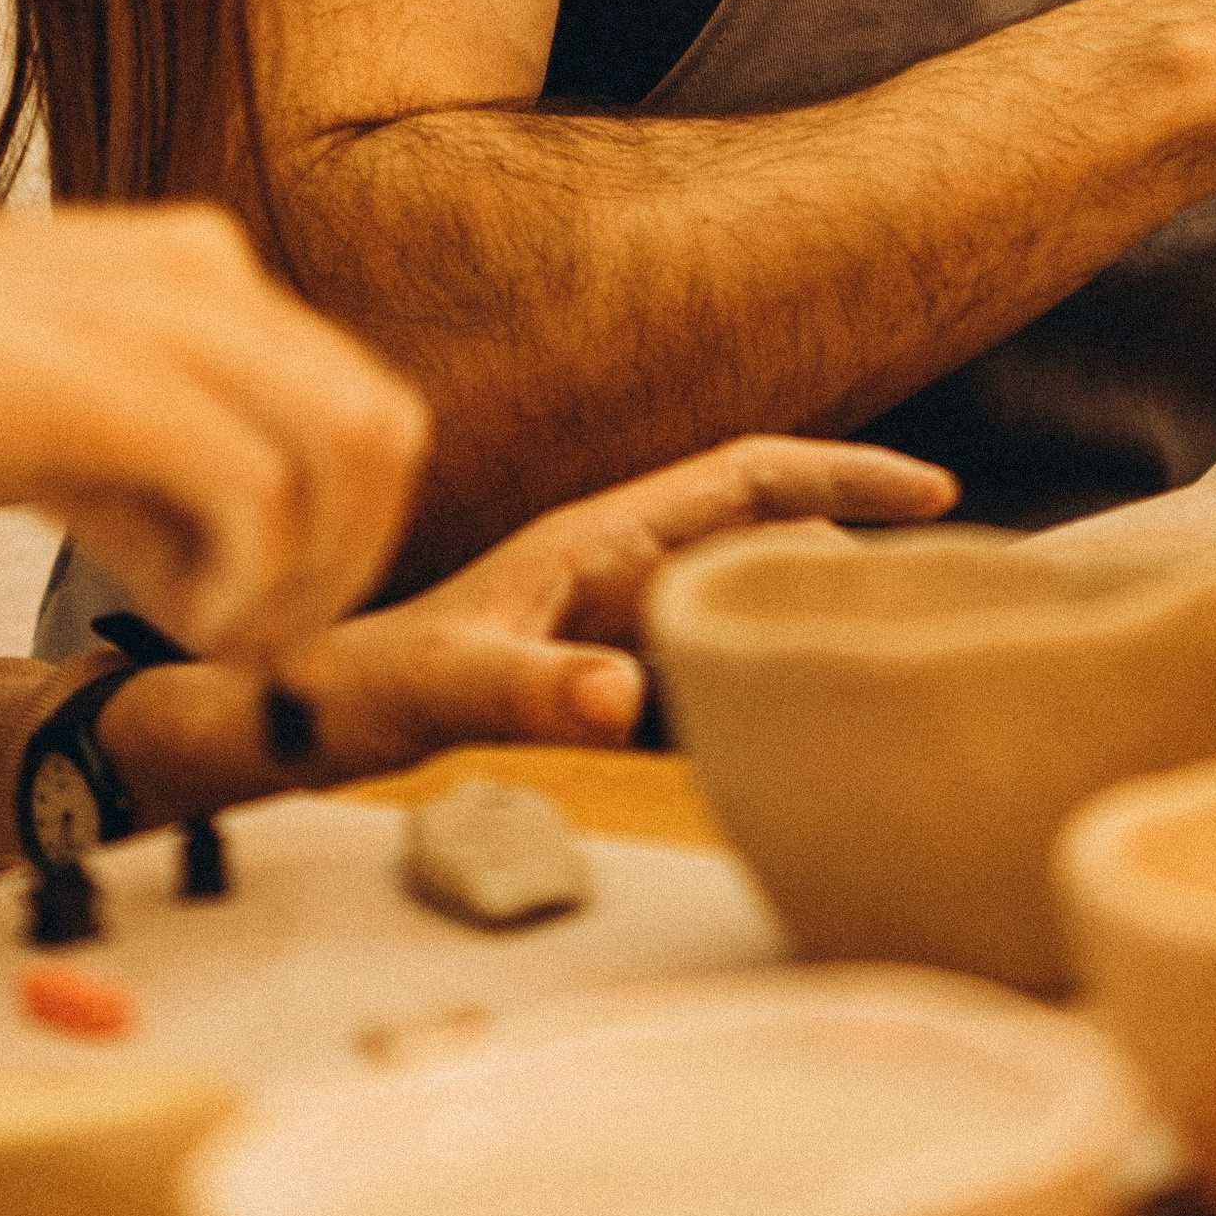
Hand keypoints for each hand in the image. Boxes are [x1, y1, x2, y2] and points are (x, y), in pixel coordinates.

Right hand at [0, 195, 429, 661]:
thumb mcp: (48, 406)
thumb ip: (145, 465)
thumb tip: (221, 565)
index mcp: (196, 265)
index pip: (351, 399)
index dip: (333, 524)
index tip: (253, 601)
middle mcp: (208, 273)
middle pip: (383, 429)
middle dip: (349, 556)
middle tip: (257, 635)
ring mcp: (171, 321)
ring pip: (355, 455)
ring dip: (311, 575)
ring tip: (219, 632)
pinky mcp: (119, 385)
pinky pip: (264, 497)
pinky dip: (249, 586)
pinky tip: (176, 622)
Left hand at [97, 431, 954, 811]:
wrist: (256, 721)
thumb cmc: (331, 687)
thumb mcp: (433, 687)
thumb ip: (527, 688)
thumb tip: (632, 694)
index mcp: (589, 538)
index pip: (746, 474)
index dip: (846, 475)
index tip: (941, 494)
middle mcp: (605, 567)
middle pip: (764, 537)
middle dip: (860, 553)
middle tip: (960, 607)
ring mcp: (598, 621)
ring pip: (738, 605)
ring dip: (813, 623)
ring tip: (906, 668)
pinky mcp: (582, 680)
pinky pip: (698, 675)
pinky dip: (756, 693)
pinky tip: (794, 741)